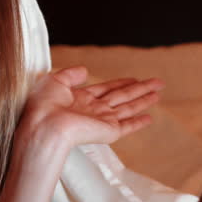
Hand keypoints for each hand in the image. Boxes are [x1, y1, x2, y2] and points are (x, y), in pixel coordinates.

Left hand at [21, 66, 163, 148]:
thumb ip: (71, 75)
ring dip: (144, 100)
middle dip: (140, 88)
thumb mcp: (55, 81)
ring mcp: (102, 121)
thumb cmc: (43, 105)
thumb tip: (84, 70)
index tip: (134, 78)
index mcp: (81, 99)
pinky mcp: (108, 131)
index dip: (121, 82)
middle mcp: (94, 110)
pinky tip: (150, 117)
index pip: (107, 89)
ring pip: (128, 107)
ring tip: (158, 94)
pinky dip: (139, 122)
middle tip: (156, 83)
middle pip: (123, 96)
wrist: (45, 125)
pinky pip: (127, 125)